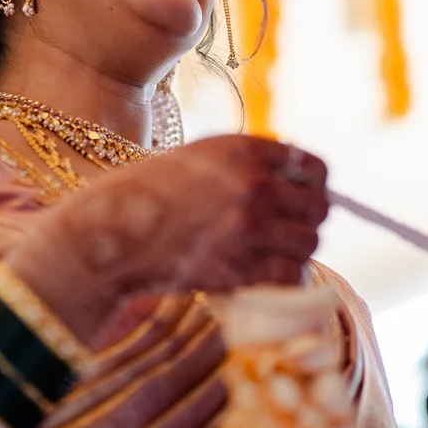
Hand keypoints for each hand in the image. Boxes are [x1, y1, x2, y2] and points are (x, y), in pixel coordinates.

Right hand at [2, 135, 329, 343]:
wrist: (108, 234)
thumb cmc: (147, 194)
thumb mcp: (199, 157)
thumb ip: (246, 163)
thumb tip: (295, 181)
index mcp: (243, 150)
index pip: (313, 167)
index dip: (316, 185)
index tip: (306, 195)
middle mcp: (252, 185)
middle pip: (319, 208)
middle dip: (308, 220)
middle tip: (289, 229)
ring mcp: (248, 229)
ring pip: (309, 244)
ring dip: (296, 250)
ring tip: (273, 252)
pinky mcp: (239, 268)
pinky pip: (289, 275)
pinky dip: (283, 278)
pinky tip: (265, 274)